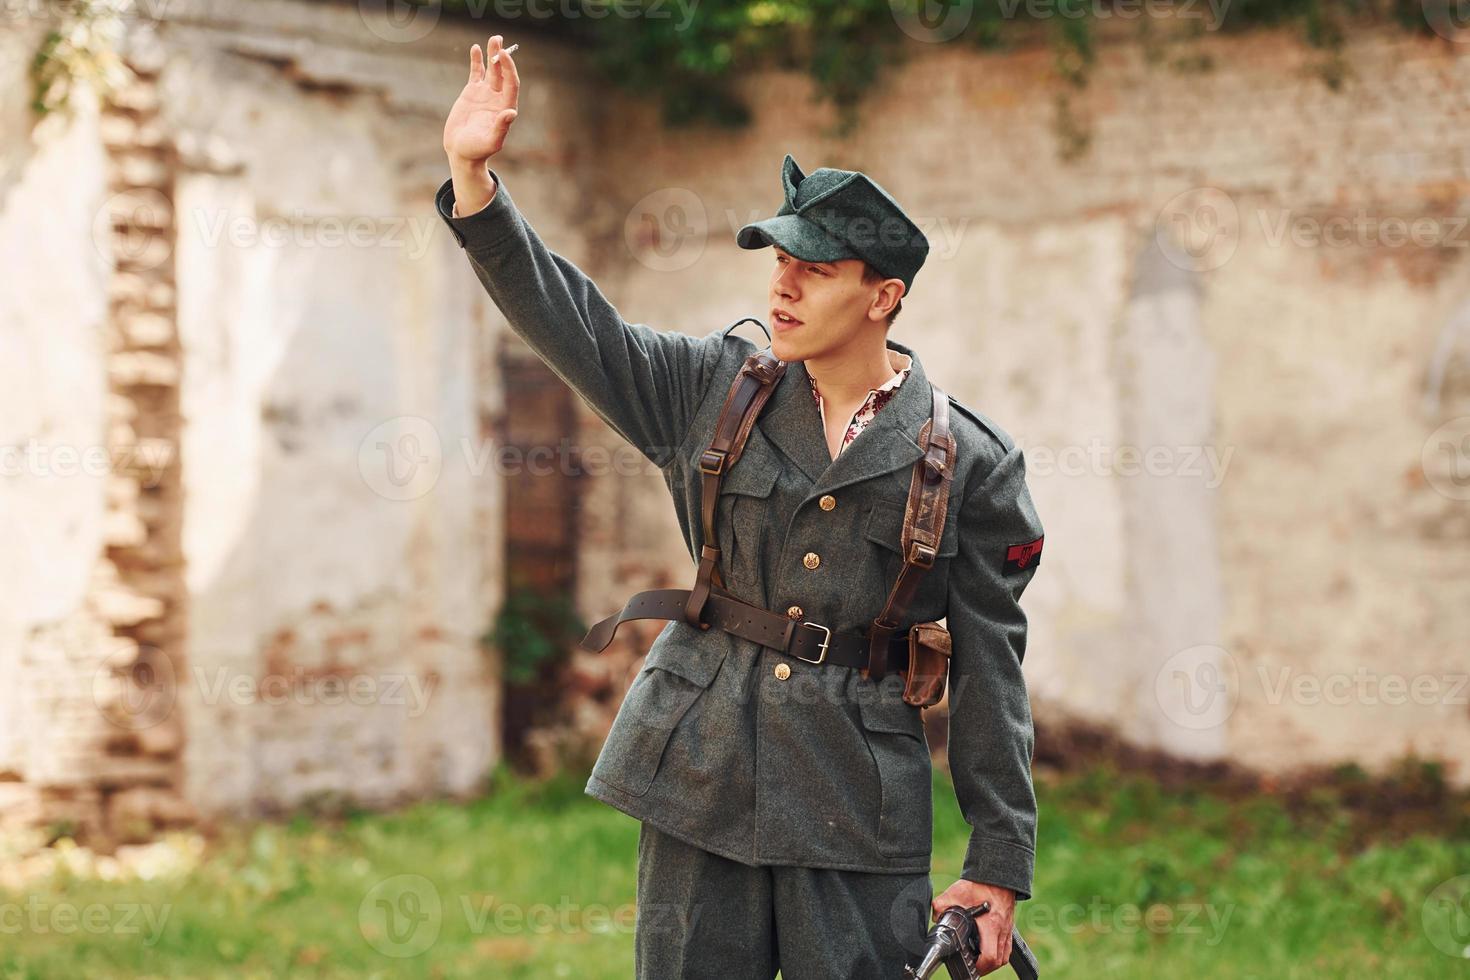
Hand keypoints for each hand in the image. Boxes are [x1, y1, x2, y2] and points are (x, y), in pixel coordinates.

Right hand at [443, 34, 519, 167]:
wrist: (461, 150)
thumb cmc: (478, 150)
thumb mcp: (491, 142)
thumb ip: (501, 128)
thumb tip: (511, 113)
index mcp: (505, 107)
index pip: (511, 83)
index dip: (509, 68)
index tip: (504, 55)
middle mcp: (498, 98)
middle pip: (503, 73)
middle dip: (502, 57)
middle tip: (498, 40)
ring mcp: (486, 93)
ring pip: (491, 69)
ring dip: (492, 54)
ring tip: (494, 38)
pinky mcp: (472, 92)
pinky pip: (476, 73)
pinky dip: (477, 61)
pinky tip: (476, 48)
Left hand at [932, 879, 1014, 975]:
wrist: (996, 874)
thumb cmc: (979, 883)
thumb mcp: (956, 892)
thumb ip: (941, 905)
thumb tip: (934, 916)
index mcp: (990, 924)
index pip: (990, 956)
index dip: (980, 967)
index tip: (971, 967)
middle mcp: (1002, 929)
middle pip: (999, 961)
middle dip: (985, 968)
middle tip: (973, 967)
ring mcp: (1007, 928)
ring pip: (1004, 956)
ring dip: (992, 962)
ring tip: (979, 961)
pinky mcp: (1009, 925)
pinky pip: (1007, 947)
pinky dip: (999, 953)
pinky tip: (988, 949)